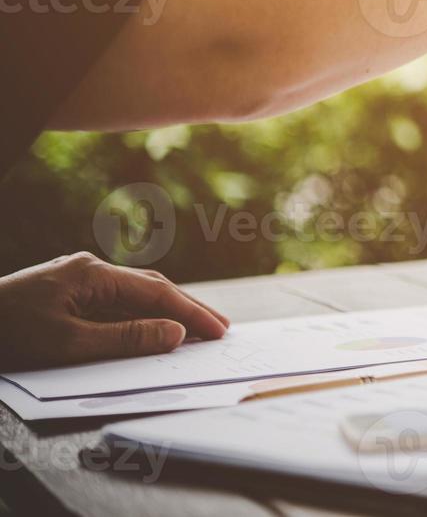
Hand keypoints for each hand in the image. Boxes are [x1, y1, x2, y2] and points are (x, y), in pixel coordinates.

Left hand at [0, 253, 229, 370]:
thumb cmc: (7, 336)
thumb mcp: (69, 345)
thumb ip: (126, 338)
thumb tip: (175, 333)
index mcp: (92, 273)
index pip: (156, 291)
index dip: (191, 312)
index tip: (218, 330)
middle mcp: (89, 268)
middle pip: (150, 285)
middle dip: (186, 307)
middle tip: (220, 328)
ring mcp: (77, 276)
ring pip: (134, 292)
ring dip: (165, 310)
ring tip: (194, 329)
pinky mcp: (66, 290)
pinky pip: (113, 300)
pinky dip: (139, 313)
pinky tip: (151, 326)